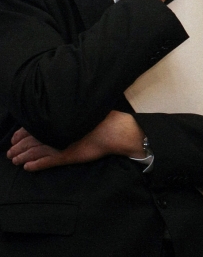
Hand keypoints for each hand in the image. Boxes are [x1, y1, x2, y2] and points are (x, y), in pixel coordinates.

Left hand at [7, 111, 145, 171]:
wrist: (112, 130)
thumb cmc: (99, 120)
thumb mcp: (79, 115)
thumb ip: (66, 117)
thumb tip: (58, 117)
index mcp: (56, 122)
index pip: (31, 128)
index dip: (20, 134)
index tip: (13, 139)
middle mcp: (54, 132)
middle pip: (29, 141)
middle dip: (17, 148)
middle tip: (10, 153)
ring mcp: (58, 145)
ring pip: (34, 152)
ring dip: (22, 157)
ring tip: (14, 161)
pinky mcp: (65, 156)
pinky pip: (45, 162)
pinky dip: (35, 165)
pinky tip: (27, 168)